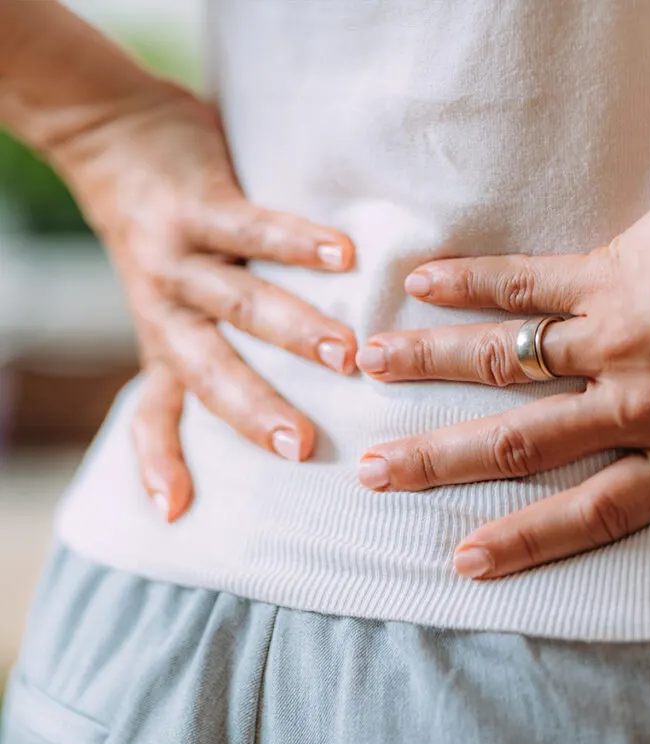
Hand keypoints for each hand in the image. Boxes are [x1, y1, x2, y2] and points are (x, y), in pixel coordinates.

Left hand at [59, 82, 357, 520]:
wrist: (110, 135)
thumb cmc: (166, 228)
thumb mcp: (171, 295)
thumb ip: (216, 336)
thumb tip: (296, 385)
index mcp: (164, 338)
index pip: (153, 411)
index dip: (158, 461)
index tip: (176, 513)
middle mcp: (167, 308)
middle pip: (209, 371)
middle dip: (256, 412)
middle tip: (306, 448)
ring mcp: (180, 257)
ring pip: (239, 303)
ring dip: (295, 331)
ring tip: (350, 355)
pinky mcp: (198, 205)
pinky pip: (251, 226)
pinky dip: (298, 242)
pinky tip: (343, 254)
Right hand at [355, 171, 649, 578]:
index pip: (601, 508)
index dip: (531, 539)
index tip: (468, 559)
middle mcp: (644, 402)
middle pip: (526, 444)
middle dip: (445, 465)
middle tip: (378, 473)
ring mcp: (616, 338)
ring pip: (506, 364)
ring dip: (430, 369)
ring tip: (364, 368)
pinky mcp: (607, 275)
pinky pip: (526, 285)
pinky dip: (473, 285)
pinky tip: (421, 283)